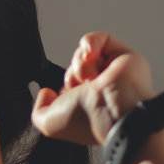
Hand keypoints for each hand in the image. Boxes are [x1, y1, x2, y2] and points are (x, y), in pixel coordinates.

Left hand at [32, 32, 154, 146]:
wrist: (115, 112)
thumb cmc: (88, 120)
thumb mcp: (50, 124)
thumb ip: (39, 111)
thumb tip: (46, 93)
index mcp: (88, 104)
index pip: (70, 85)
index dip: (64, 87)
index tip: (62, 96)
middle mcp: (101, 88)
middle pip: (75, 67)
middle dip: (72, 76)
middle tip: (80, 88)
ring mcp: (113, 71)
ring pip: (85, 54)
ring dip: (81, 63)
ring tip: (90, 77)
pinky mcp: (124, 55)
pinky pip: (101, 39)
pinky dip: (91, 44)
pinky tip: (91, 56)